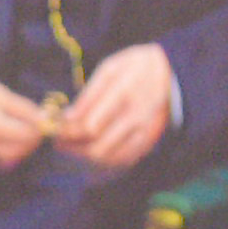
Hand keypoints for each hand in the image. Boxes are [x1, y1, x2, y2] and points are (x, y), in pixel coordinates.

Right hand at [0, 78, 53, 170]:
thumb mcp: (0, 95)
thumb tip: (45, 122)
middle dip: (25, 140)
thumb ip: (21, 109)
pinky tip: (10, 150)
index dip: (29, 124)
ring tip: (26, 144)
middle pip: (1, 136)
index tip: (44, 126)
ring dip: (17, 152)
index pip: (7, 117)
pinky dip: (3, 159)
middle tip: (37, 138)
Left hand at [54, 44, 176, 168]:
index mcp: (124, 93)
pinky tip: (92, 153)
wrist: (171, 72)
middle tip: (59, 143)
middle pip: (98, 148)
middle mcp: (136, 116)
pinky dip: (104, 162)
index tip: (56, 129)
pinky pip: (124, 161)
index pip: (90, 126)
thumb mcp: (110, 68)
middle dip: (73, 149)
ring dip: (85, 157)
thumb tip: (67, 117)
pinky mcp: (149, 140)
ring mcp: (145, 131)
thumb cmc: (133, 66)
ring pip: (109, 158)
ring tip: (72, 148)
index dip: (68, 133)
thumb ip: (89, 94)